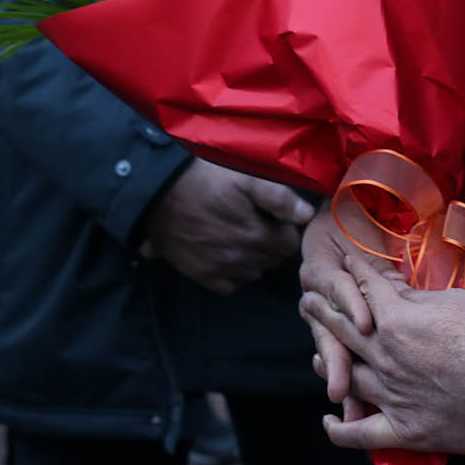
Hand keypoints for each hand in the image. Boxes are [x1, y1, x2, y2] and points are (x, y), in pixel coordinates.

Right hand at [142, 159, 313, 296]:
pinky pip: (230, 286)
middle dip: (270, 243)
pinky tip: (225, 254)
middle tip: (255, 223)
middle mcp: (242, 259)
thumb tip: (306, 215)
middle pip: (272, 259)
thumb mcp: (246, 178)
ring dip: (253, 258)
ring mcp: (221, 270)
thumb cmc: (205, 179)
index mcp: (257, 235)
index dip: (283, 228)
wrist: (159, 192)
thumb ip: (280, 198)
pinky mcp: (202, 275)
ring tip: (240, 236)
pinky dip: (233, 274)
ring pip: (253, 273)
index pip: (289, 244)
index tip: (271, 216)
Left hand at [300, 245, 464, 455]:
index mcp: (397, 320)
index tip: (346, 262)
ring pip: (345, 377)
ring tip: (317, 354)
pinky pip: (361, 433)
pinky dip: (340, 430)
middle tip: (308, 299)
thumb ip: (418, 298)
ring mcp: (391, 395)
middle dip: (323, 309)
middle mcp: (385, 357)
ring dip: (328, 363)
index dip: (355, 272)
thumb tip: (396, 289)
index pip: (366, 289)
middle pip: (342, 328)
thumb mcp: (456, 300)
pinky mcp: (404, 429)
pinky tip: (330, 421)